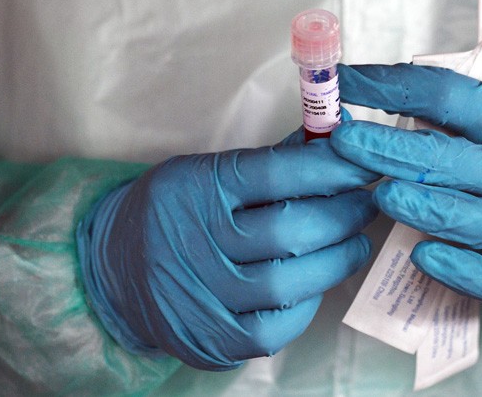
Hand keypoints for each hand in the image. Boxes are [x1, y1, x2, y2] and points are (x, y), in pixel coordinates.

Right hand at [76, 138, 378, 369]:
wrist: (116, 269)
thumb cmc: (177, 210)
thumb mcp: (208, 170)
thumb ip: (272, 161)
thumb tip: (336, 142)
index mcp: (196, 188)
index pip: (276, 173)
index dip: (330, 167)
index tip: (362, 163)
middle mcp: (195, 243)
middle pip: (290, 230)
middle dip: (343, 213)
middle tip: (366, 203)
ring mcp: (201, 298)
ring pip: (289, 283)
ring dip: (337, 259)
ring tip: (355, 241)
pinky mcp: (211, 340)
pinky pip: (277, 328)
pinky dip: (308, 303)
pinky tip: (317, 282)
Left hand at [330, 63, 481, 317]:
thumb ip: (474, 115)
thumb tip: (398, 97)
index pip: (447, 96)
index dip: (392, 86)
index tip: (346, 83)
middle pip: (448, 158)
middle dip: (391, 148)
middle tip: (343, 141)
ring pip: (467, 217)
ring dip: (421, 205)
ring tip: (382, 194)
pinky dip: (456, 267)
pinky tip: (423, 255)